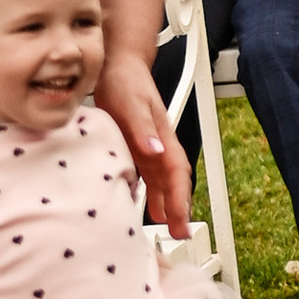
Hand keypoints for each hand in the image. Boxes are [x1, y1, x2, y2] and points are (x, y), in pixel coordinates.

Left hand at [98, 53, 189, 238]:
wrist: (117, 65)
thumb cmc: (125, 81)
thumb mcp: (131, 104)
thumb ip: (143, 128)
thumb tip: (156, 152)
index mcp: (163, 138)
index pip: (177, 174)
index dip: (181, 198)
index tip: (181, 219)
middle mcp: (159, 145)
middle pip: (174, 182)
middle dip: (180, 208)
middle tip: (180, 233)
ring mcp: (149, 147)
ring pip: (163, 182)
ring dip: (167, 203)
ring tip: (168, 227)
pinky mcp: (136, 147)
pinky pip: (148, 175)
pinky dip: (150, 192)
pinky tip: (144, 204)